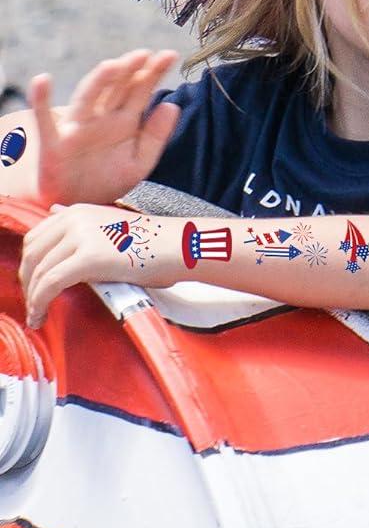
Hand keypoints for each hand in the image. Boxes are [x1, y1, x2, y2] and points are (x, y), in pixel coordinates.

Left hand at [19, 205, 173, 326]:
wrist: (181, 248)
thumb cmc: (155, 244)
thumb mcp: (111, 226)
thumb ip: (80, 222)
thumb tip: (54, 211)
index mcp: (79, 211)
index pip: (36, 238)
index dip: (30, 264)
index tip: (33, 284)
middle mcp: (75, 218)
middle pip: (32, 253)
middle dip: (27, 280)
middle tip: (34, 303)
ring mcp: (80, 236)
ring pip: (38, 270)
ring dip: (32, 296)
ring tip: (37, 315)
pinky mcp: (88, 258)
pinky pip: (50, 283)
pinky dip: (40, 302)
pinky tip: (41, 315)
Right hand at [30, 51, 180, 206]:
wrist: (80, 205)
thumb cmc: (109, 179)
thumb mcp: (140, 161)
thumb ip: (156, 135)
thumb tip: (172, 105)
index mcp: (124, 121)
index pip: (140, 91)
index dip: (153, 73)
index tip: (169, 55)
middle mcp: (101, 119)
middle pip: (116, 89)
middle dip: (130, 71)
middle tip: (145, 53)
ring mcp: (77, 128)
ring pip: (88, 98)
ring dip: (98, 81)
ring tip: (113, 66)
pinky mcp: (54, 143)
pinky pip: (44, 120)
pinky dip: (41, 100)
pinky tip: (43, 80)